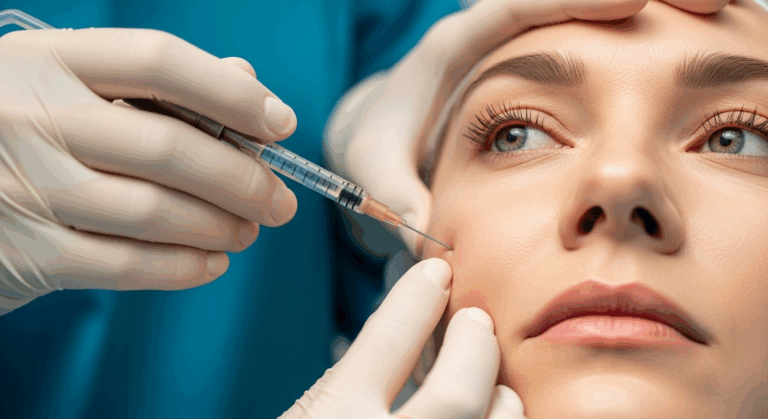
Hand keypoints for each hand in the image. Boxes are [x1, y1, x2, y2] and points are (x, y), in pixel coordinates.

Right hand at [0, 28, 297, 314]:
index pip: (159, 62)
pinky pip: (125, 265)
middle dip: (244, 180)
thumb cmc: (33, 129)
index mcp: (49, 59)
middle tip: (280, 201)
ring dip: (221, 226)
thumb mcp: (73, 85)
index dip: (232, 95)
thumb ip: (158, 82)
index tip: (281, 124)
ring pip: (154, 212)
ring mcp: (23, 186)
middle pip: (168, 148)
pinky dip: (184, 267)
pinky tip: (213, 261)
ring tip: (249, 229)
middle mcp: (29, 116)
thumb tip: (246, 84)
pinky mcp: (27, 252)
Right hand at [279, 259, 526, 418]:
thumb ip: (347, 375)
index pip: (387, 344)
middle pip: (456, 394)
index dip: (417, 300)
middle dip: (474, 349)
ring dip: (502, 401)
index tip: (434, 272)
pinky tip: (495, 415)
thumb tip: (402, 317)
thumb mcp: (308, 411)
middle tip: (475, 323)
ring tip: (498, 385)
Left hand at [324, 0, 730, 253]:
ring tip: (715, 14)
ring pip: (582, 18)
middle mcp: (488, 38)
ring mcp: (512, 51)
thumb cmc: (375, 145)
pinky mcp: (529, 71)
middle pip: (566, 1)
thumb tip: (426, 228)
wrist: (375, 134)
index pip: (519, 8)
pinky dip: (629, 43)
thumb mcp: (374, 168)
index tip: (639, 0)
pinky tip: (677, 53)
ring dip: (646, 13)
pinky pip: (583, 43)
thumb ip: (395, 192)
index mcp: (455, 48)